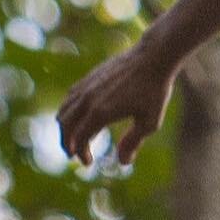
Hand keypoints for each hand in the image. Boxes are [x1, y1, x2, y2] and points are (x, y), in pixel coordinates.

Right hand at [57, 40, 175, 167]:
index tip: (88, 163)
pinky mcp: (89, 77)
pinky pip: (70, 98)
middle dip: (67, 144)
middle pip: (65, 126)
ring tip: (73, 139)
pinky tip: (77, 117)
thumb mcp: (149, 121)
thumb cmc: (154, 90)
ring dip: (65, 128)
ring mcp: (86, 86)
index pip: (79, 139)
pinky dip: (68, 111)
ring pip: (64, 111)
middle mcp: (88, 99)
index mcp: (100, 112)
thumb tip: (123, 162)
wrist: (152, 56)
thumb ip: (133, 142)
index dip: (80, 153)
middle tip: (74, 154)